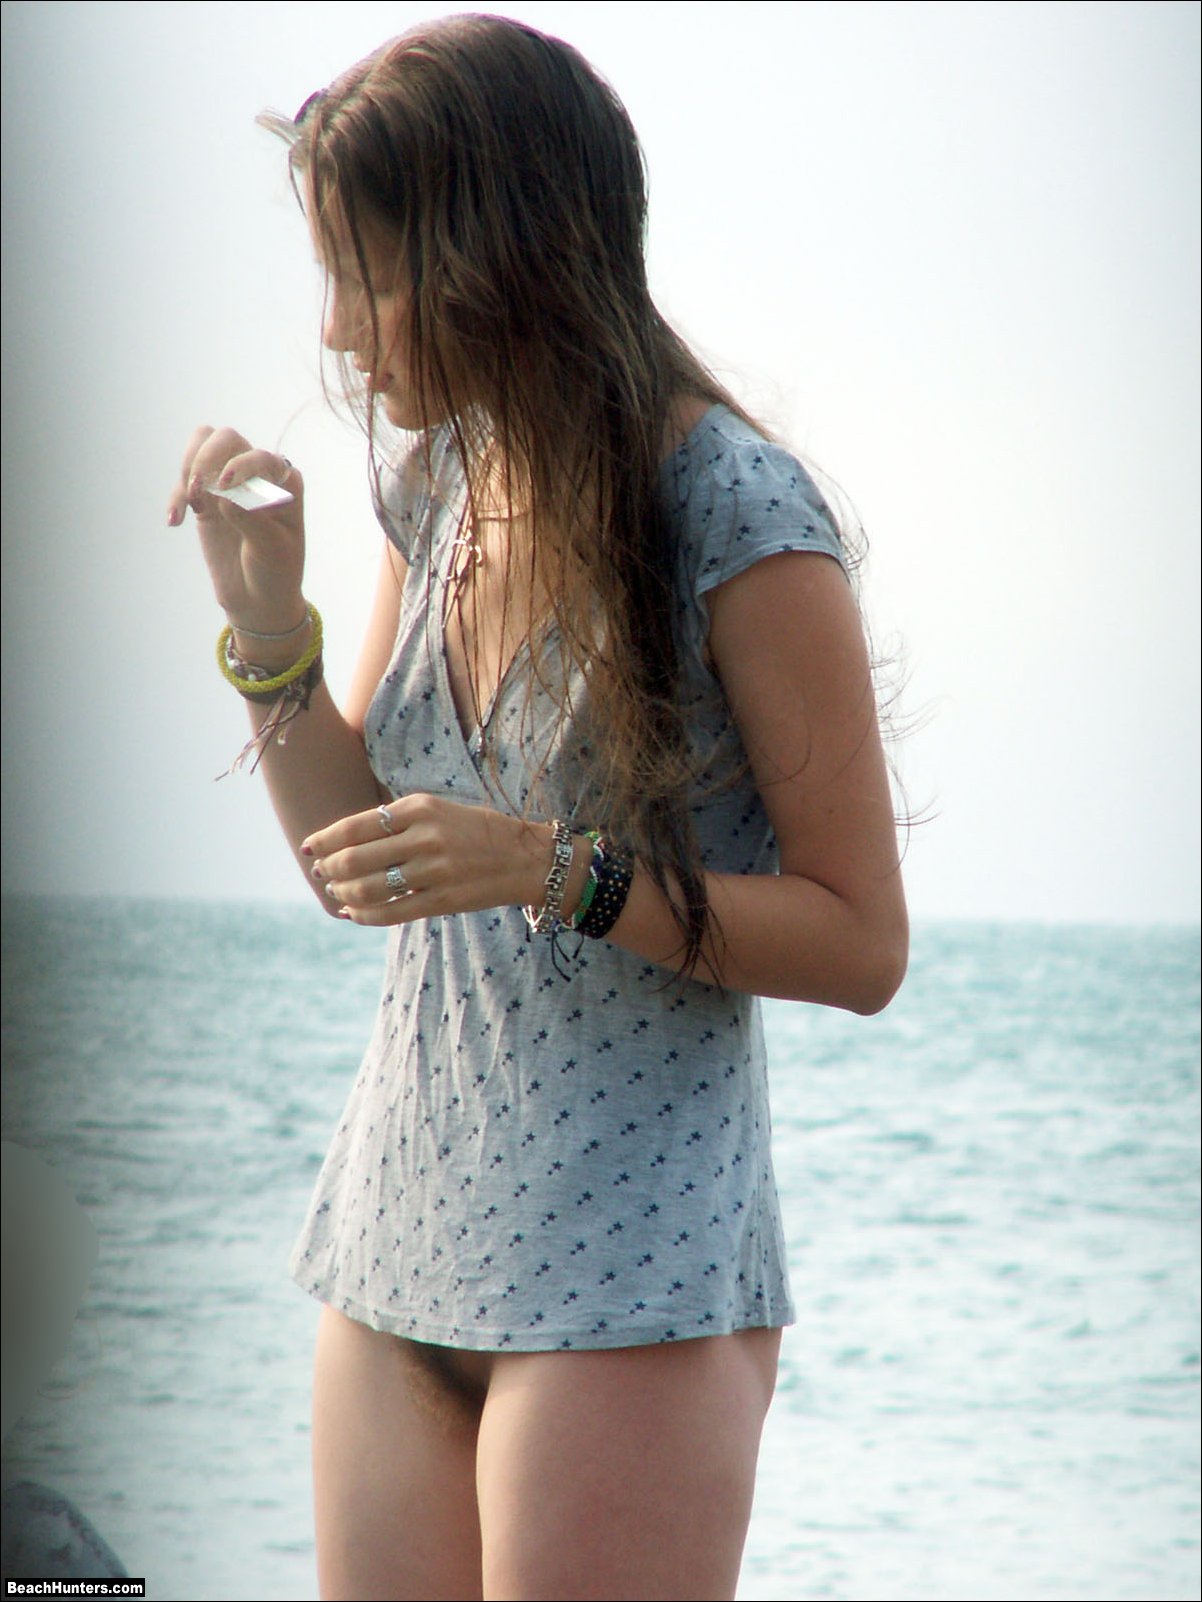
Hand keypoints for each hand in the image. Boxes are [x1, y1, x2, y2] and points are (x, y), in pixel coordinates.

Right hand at [166, 424, 305, 634]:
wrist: (260, 601)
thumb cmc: (276, 572)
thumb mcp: (271, 549)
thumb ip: (250, 518)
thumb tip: (223, 494)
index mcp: (284, 483)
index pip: (259, 455)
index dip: (238, 464)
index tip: (223, 488)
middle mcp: (258, 476)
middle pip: (226, 438)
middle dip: (206, 457)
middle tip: (198, 490)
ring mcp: (230, 485)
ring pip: (202, 447)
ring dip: (188, 469)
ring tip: (192, 504)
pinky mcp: (206, 501)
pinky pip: (184, 482)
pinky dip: (175, 498)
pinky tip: (174, 522)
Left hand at [303, 794, 555, 925]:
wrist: (527, 858)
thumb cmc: (478, 830)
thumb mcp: (438, 809)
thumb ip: (397, 820)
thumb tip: (347, 839)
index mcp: (420, 807)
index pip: (356, 826)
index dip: (325, 839)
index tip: (310, 848)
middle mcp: (424, 837)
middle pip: (355, 859)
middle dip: (329, 869)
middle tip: (321, 873)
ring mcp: (433, 870)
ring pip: (368, 888)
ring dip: (343, 893)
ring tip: (336, 893)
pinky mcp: (442, 899)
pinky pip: (391, 912)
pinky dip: (364, 916)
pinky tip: (353, 914)